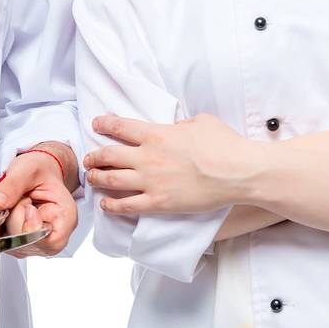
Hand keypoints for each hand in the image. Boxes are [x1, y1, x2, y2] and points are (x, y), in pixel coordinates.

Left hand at [0, 145, 78, 257]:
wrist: (40, 172)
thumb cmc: (41, 171)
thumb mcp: (27, 169)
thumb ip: (12, 186)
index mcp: (65, 217)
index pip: (43, 238)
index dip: (26, 224)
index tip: (27, 203)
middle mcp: (56, 235)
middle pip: (25, 242)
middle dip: (13, 219)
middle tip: (22, 199)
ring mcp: (42, 243)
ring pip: (13, 245)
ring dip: (6, 224)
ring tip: (18, 205)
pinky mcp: (28, 245)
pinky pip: (6, 244)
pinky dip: (2, 229)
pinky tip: (11, 213)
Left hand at [84, 113, 255, 214]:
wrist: (238, 173)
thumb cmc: (224, 144)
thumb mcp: (200, 121)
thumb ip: (180, 124)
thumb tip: (174, 128)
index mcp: (157, 134)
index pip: (120, 127)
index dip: (104, 124)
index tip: (96, 124)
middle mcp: (148, 157)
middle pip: (108, 154)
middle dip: (94, 156)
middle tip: (90, 158)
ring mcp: (151, 181)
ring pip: (111, 180)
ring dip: (97, 178)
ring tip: (92, 178)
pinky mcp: (159, 203)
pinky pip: (127, 205)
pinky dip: (112, 205)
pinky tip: (105, 204)